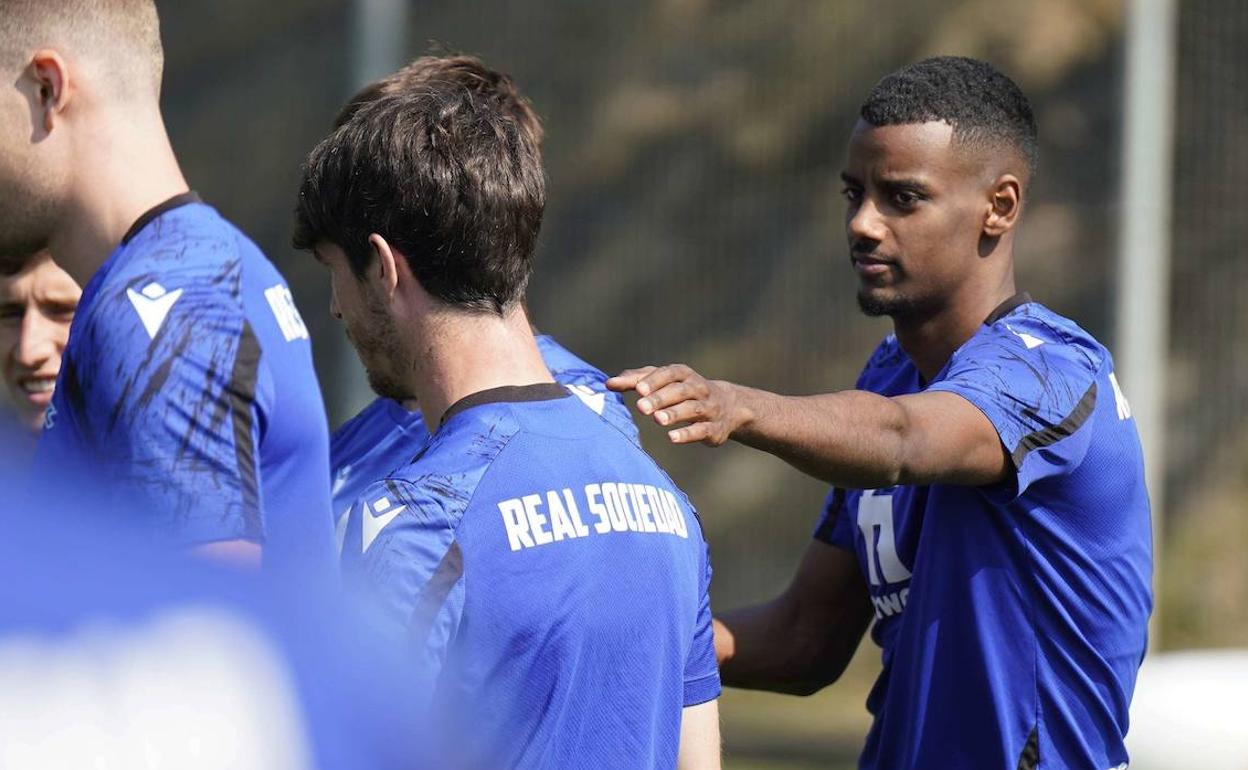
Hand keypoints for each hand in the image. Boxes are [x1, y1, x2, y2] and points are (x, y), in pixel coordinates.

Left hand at [606, 364, 747, 445]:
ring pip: (692, 409)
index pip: (670, 374)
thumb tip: (608, 383)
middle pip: (680, 391)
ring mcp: (708, 409)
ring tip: (657, 419)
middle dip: (661, 398)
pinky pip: (701, 430)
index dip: (655, 380)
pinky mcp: (714, 429)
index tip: (639, 389)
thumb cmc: (683, 391)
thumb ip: (636, 380)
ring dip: (675, 413)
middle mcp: (698, 389)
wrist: (728, 407)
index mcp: (684, 374)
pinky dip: (687, 434)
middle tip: (641, 407)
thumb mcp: (663, 381)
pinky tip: (671, 437)